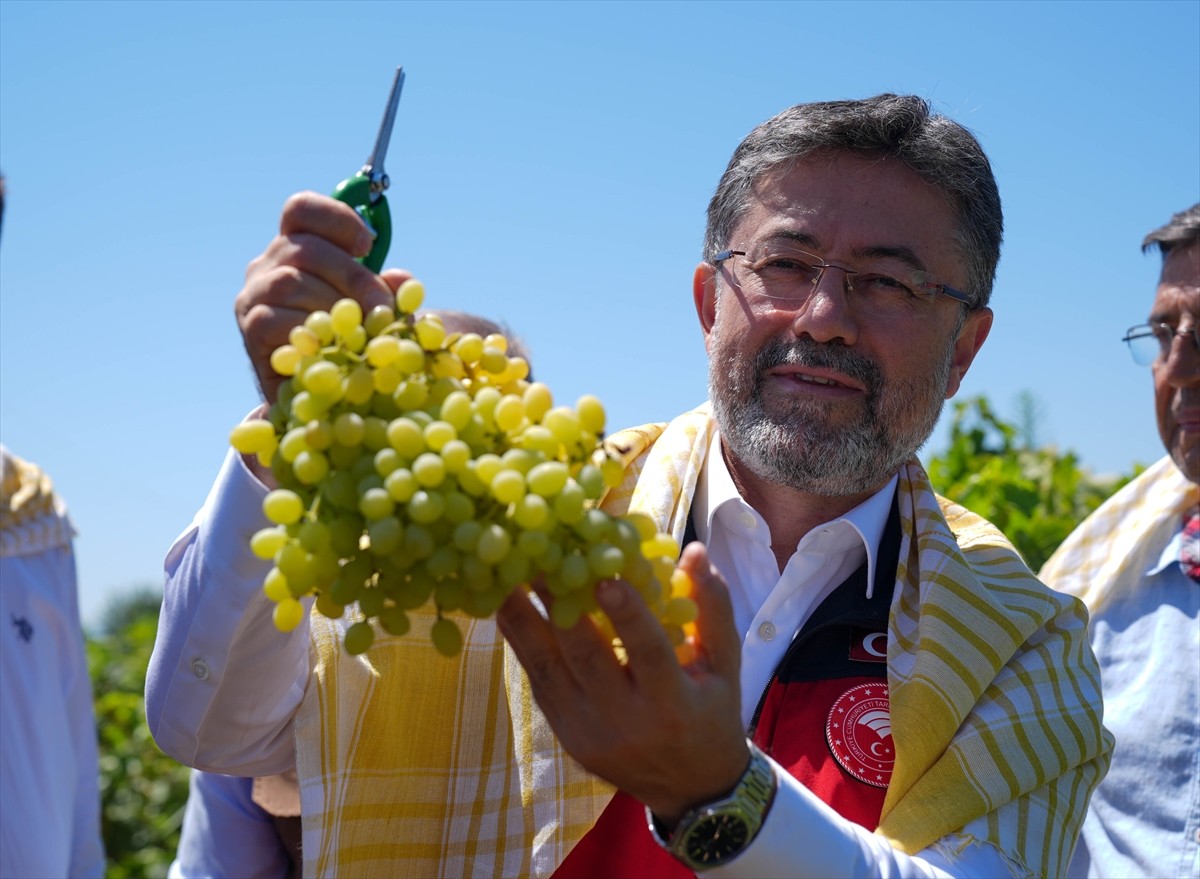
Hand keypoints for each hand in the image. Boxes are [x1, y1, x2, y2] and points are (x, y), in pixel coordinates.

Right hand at [234, 192, 404, 403]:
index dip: (336, 217)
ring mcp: (254, 294)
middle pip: (305, 248)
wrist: (318, 390)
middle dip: (352, 276)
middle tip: (381, 306)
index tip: (368, 245)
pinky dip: (309, 332)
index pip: (302, 209)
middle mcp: (268, 264)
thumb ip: (383, 289)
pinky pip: (275, 320)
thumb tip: (403, 280)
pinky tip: (330, 346)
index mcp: (295, 246)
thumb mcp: (371, 309)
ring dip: (334, 305)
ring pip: (290, 282)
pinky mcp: (250, 327)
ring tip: (361, 330)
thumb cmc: (346, 340)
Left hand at [496, 541, 749, 825]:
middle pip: (586, 657)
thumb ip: (713, 607)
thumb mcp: (725, 664)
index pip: (648, 653)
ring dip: (524, 618)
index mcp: (673, 704)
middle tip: (541, 555)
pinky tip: (507, 604)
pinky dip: (521, 641)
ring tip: (506, 572)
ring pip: (547, 668)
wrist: (690, 786)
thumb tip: (695, 551)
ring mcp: (588, 731)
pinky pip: (538, 681)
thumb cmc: (711, 711)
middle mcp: (626, 722)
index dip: (628, 615)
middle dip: (561, 604)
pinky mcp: (565, 733)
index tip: (606, 576)